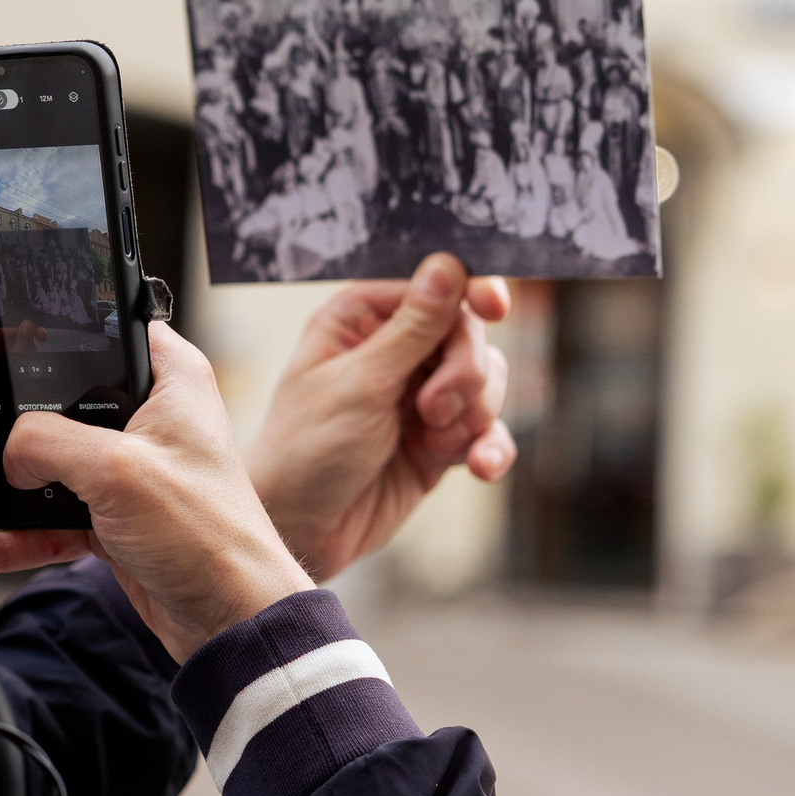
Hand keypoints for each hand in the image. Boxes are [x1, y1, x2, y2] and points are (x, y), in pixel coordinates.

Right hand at [0, 324, 311, 660]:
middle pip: (68, 402)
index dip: (64, 334)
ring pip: (52, 467)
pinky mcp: (115, 519)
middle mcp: (153, 421)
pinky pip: (50, 519)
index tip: (8, 339)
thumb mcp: (116, 470)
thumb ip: (49, 443)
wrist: (228, 619)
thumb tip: (9, 451)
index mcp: (172, 382)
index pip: (113, 331)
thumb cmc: (208, 536)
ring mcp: (131, 473)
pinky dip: (12, 537)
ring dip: (8, 491)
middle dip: (21, 423)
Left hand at [244, 253, 513, 581]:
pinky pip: (486, 431)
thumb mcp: (361, 382)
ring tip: (434, 443)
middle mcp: (394, 349)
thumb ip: (413, 328)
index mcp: (362, 317)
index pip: (434, 287)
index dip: (470, 293)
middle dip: (464, 374)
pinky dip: (488, 447)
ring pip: (486, 382)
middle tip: (431, 411)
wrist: (301, 530)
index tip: (494, 307)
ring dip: (473, 413)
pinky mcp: (438, 442)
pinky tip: (478, 468)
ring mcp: (420, 396)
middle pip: (470, 335)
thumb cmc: (307, 448)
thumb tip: (448, 264)